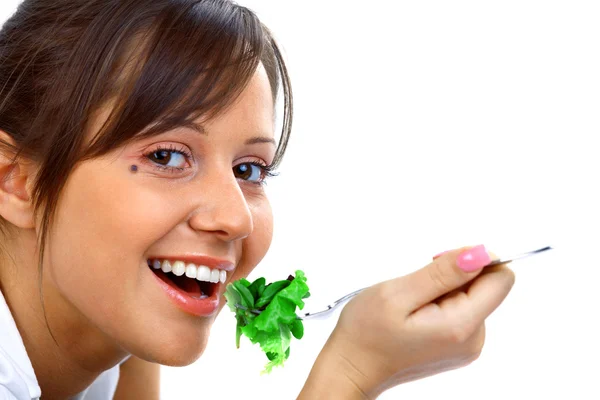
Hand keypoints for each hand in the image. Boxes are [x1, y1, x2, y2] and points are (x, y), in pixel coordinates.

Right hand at [301, 245, 514, 398]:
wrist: (352, 367)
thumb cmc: (366, 334)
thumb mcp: (399, 293)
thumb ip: (443, 273)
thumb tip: (479, 254)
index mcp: (462, 325)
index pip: (501, 279)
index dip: (474, 259)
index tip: (440, 263)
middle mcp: (473, 339)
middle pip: (486, 286)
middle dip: (454, 275)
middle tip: (416, 286)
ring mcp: (466, 345)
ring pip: (472, 296)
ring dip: (443, 289)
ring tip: (411, 303)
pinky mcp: (456, 345)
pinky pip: (461, 310)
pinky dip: (439, 302)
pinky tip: (414, 313)